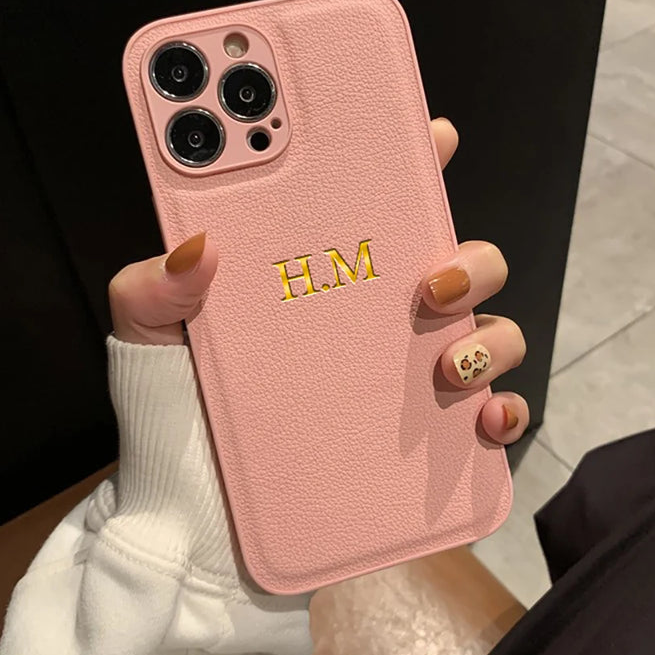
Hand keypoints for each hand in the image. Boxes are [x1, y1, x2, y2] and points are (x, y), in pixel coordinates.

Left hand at [108, 117, 527, 443]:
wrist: (194, 520)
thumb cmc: (176, 418)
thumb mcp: (151, 339)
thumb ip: (155, 286)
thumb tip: (198, 244)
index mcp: (324, 278)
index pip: (379, 206)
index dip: (414, 160)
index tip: (435, 135)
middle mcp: (375, 320)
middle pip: (458, 263)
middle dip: (470, 260)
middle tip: (432, 282)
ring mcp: (404, 380)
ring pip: (488, 331)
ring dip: (491, 336)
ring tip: (448, 364)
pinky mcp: (422, 441)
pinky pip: (488, 414)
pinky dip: (502, 410)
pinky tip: (483, 418)